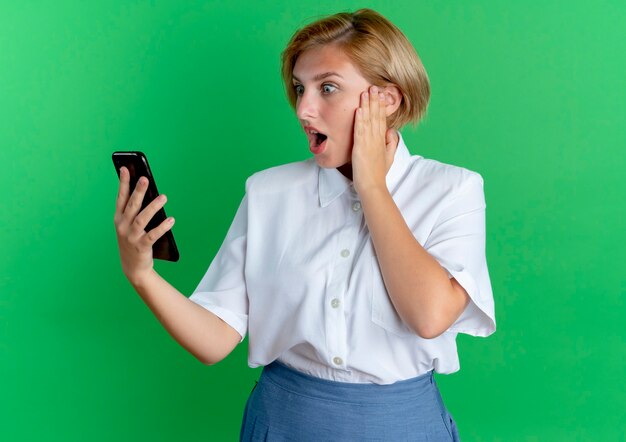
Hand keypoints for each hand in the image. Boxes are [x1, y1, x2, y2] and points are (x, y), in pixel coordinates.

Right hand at [113, 166, 174, 285]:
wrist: (132, 267)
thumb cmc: (133, 241)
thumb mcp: (129, 225)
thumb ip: (134, 211)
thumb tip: (147, 192)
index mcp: (119, 219)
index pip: (121, 197)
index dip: (123, 183)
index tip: (126, 168)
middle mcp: (122, 226)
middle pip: (132, 206)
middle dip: (138, 191)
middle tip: (145, 178)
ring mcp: (131, 237)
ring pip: (142, 219)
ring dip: (153, 207)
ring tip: (164, 197)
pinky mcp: (141, 246)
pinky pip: (153, 235)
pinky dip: (162, 227)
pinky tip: (171, 220)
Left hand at [351, 85, 397, 194]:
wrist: (373, 186)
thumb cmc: (378, 174)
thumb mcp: (388, 157)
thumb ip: (390, 143)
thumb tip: (391, 131)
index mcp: (382, 140)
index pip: (382, 119)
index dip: (381, 106)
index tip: (380, 94)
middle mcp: (377, 139)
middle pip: (377, 116)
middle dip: (375, 101)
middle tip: (374, 86)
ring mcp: (369, 143)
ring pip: (369, 120)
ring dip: (367, 105)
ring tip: (366, 92)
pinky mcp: (361, 148)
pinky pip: (360, 131)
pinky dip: (360, 120)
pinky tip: (359, 109)